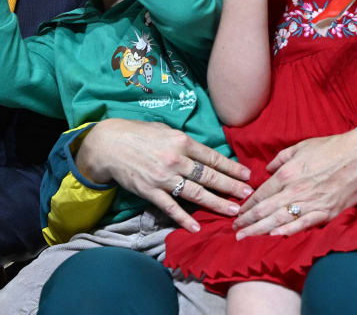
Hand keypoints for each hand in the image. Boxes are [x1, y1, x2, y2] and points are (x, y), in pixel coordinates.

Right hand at [77, 119, 252, 231]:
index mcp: (180, 141)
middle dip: (231, 186)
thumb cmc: (137, 133)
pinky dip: (184, 219)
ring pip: (196, 193)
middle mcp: (175, 160)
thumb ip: (184, 143)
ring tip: (233, 211)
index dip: (231, 167)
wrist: (108, 144)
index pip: (212, 157)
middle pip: (209, 176)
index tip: (247, 175)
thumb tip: (203, 154)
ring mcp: (163, 178)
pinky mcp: (150, 191)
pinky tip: (197, 228)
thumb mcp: (164, 129)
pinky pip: (171, 208)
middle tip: (248, 195)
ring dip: (216, 203)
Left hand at [233, 129, 356, 238]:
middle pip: (265, 209)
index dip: (247, 205)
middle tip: (235, 230)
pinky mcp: (326, 212)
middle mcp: (295, 190)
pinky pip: (303, 224)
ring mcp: (310, 203)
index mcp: (287, 174)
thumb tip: (267, 169)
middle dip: (248, 221)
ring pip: (280, 220)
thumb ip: (280, 159)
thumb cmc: (329, 148)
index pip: (261, 193)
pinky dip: (288, 231)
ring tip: (246, 237)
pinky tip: (274, 237)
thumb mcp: (299, 146)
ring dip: (260, 230)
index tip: (238, 212)